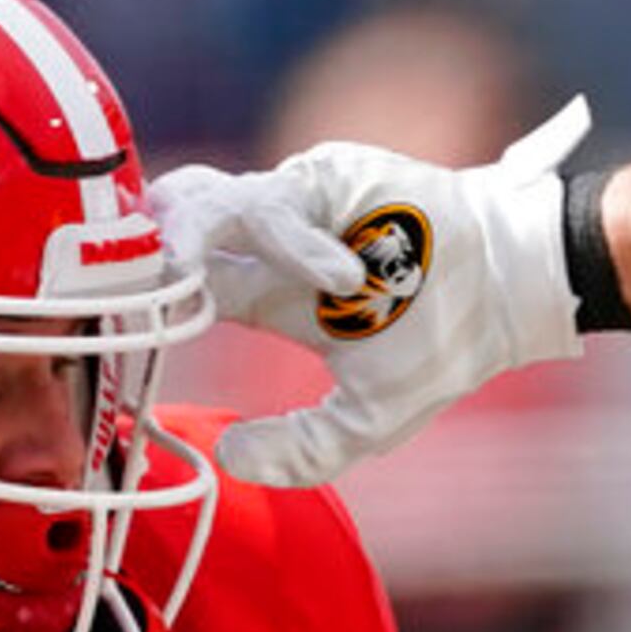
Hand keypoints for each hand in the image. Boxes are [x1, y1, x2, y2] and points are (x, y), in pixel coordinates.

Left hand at [149, 99, 593, 488]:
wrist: (509, 287)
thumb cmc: (444, 345)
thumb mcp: (369, 419)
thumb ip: (302, 450)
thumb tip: (226, 455)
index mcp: (269, 295)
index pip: (186, 286)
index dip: (149, 302)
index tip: (121, 329)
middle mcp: (271, 246)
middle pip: (175, 228)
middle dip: (141, 251)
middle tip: (122, 286)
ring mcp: (295, 204)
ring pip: (212, 200)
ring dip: (193, 233)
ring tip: (185, 268)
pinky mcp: (328, 176)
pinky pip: (286, 197)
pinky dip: (300, 240)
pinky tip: (343, 279)